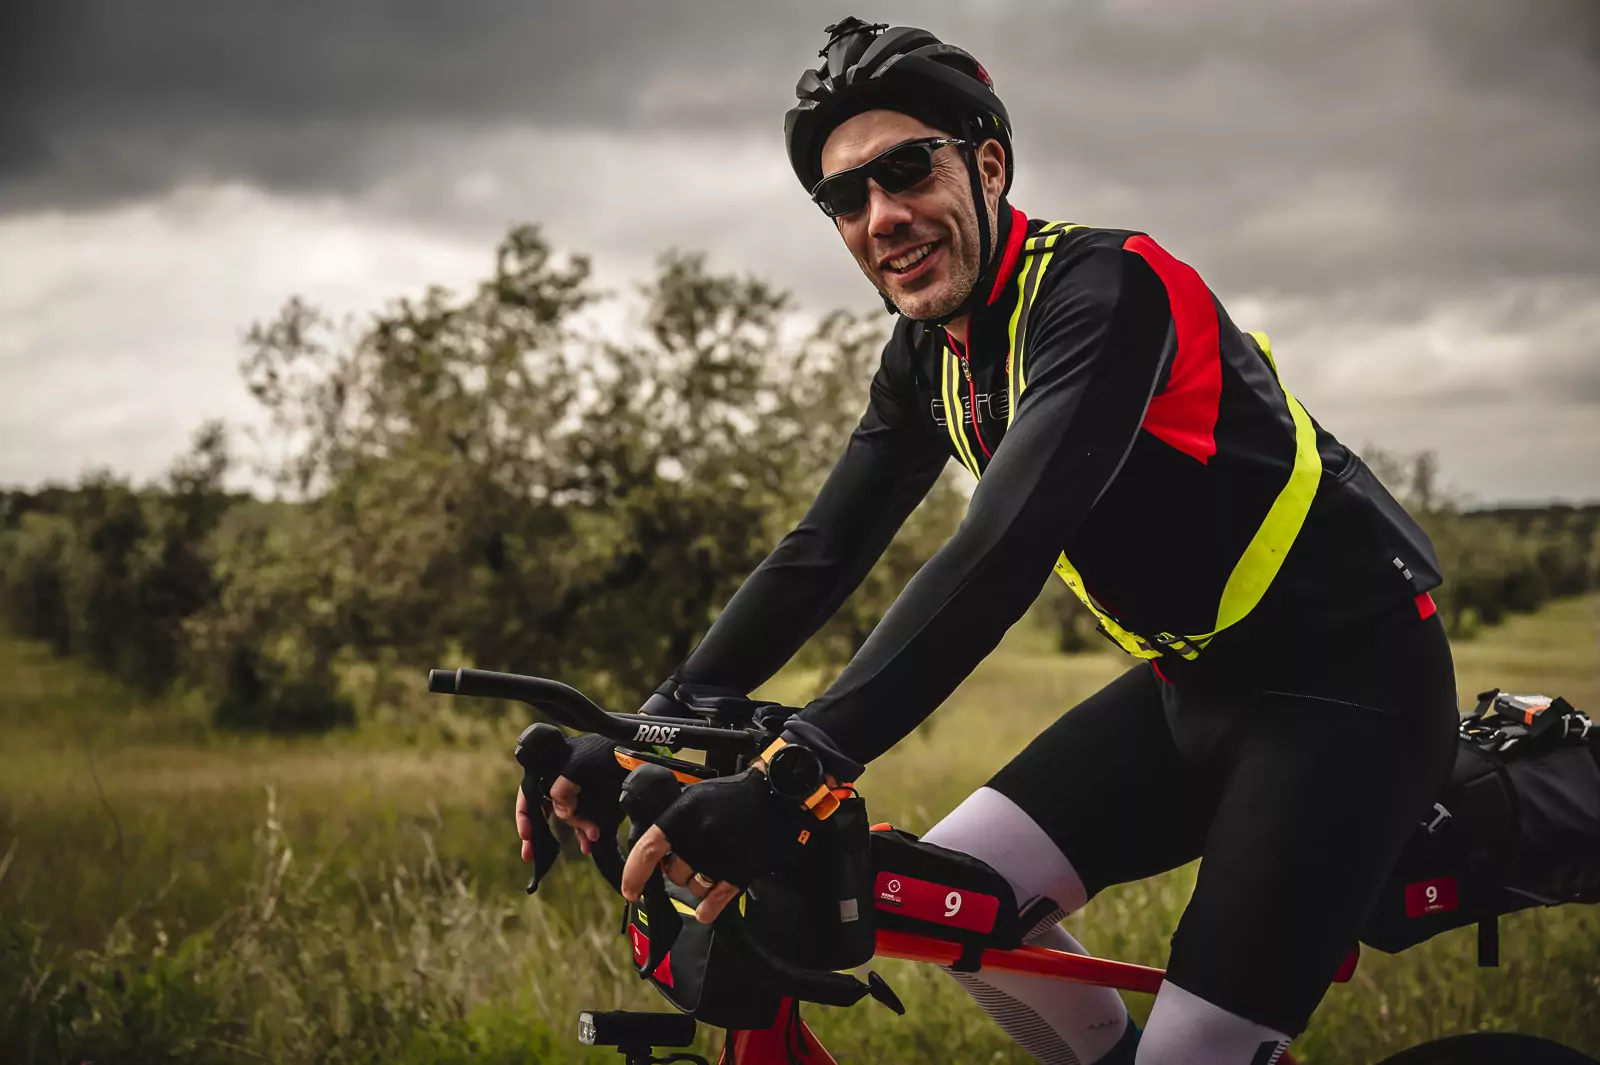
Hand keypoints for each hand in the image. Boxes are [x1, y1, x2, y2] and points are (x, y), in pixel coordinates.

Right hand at [514, 732, 626, 861]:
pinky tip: (590, 844)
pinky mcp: (595, 800)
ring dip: (574, 833)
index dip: (524, 813)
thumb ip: (563, 787)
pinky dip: (586, 832)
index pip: (528, 792)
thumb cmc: (605, 748)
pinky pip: (585, 819)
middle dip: (539, 835)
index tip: (526, 835)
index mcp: (552, 768)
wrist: (636, 748)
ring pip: (568, 818)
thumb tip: (561, 813)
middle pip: (545, 811)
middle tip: (530, 855)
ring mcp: (579, 792)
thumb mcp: (579, 763)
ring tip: (586, 844)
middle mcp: (562, 781)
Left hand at [620, 769, 808, 923]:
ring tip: (710, 865)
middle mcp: (696, 838)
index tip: (630, 892)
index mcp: (681, 816)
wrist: (774, 795)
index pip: (647, 852)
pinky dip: (708, 909)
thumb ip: (672, 820)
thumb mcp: (693, 797)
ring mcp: (719, 857)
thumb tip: (653, 850)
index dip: (634, 875)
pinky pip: (716, 901)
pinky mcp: (740, 872)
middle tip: (691, 856)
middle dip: (677, 870)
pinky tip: (705, 912)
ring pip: (693, 888)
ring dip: (697, 883)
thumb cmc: (731, 794)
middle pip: (673, 874)